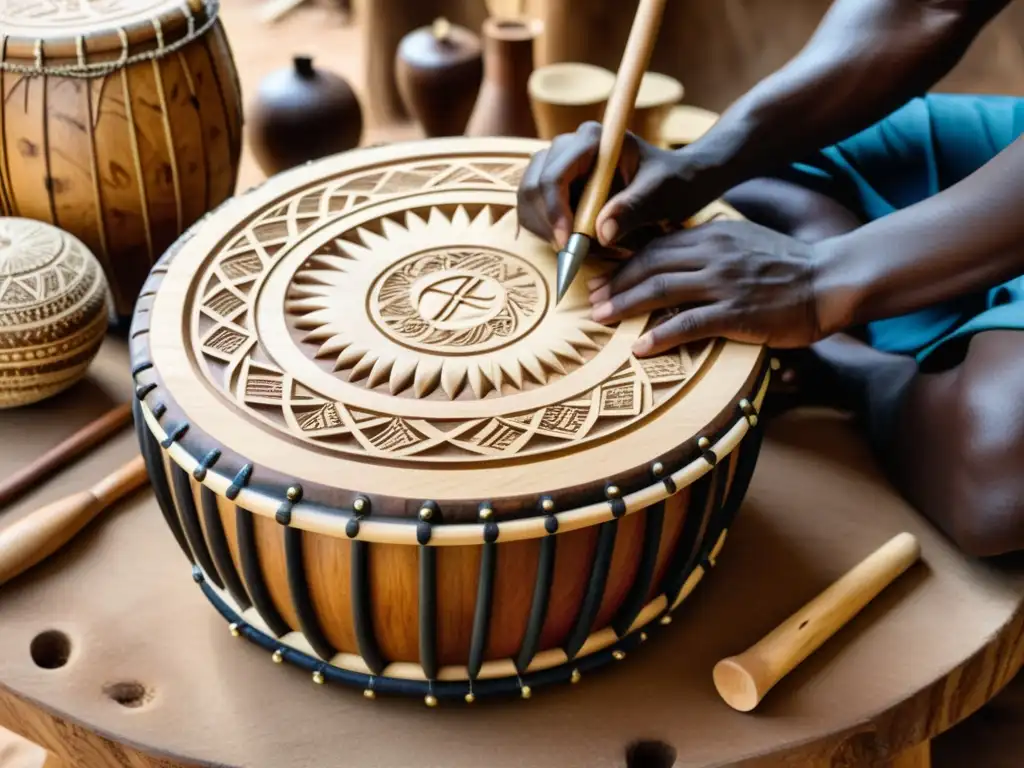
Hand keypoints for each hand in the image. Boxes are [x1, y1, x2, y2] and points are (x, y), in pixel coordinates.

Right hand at [516, 122, 723, 249]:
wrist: (674, 182)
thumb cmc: (672, 182)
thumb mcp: (660, 193)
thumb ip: (632, 208)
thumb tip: (601, 233)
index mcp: (593, 139)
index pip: (555, 174)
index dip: (556, 211)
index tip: (569, 243)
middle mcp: (568, 146)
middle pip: (534, 186)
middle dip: (548, 224)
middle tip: (572, 253)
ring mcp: (555, 163)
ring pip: (527, 198)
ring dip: (544, 229)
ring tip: (573, 249)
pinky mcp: (551, 184)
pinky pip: (530, 208)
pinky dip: (543, 230)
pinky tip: (568, 242)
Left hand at [588, 219, 833, 354]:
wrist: (830, 280)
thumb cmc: (788, 266)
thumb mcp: (744, 242)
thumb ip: (710, 248)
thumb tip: (677, 260)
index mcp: (713, 235)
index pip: (656, 246)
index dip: (625, 263)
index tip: (604, 278)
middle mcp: (713, 254)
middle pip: (649, 265)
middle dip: (616, 283)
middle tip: (592, 300)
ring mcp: (724, 283)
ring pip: (661, 290)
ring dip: (626, 306)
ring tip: (603, 319)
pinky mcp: (737, 312)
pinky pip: (689, 324)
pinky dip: (660, 336)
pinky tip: (640, 348)